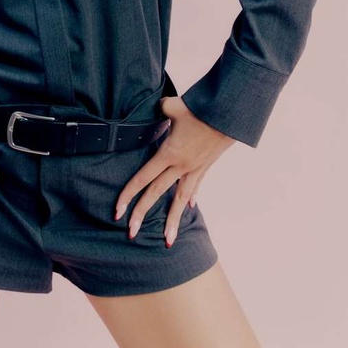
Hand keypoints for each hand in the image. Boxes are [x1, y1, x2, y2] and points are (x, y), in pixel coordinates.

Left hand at [114, 96, 235, 246]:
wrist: (229, 116)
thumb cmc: (199, 109)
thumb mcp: (173, 106)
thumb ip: (161, 108)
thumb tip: (158, 107)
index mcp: (168, 153)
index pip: (143, 178)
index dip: (129, 194)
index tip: (118, 210)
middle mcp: (180, 166)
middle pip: (156, 193)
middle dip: (142, 214)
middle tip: (130, 233)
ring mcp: (194, 169)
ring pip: (180, 199)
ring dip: (172, 221)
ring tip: (168, 241)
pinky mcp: (205, 167)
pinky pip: (195, 186)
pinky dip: (190, 198)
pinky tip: (189, 208)